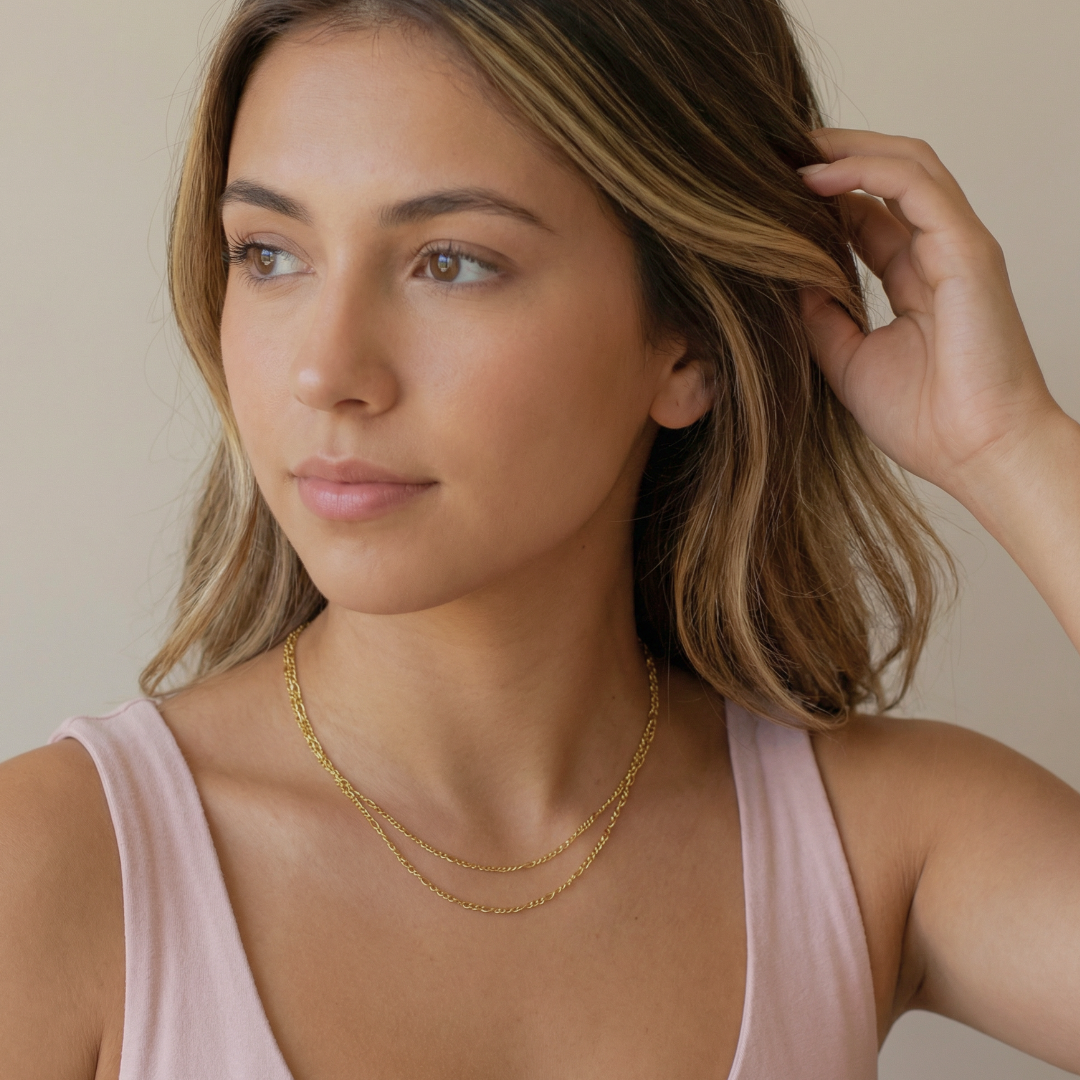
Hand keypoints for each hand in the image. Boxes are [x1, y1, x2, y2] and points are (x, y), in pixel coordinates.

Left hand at [799, 128, 1059, 499]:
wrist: (977, 455)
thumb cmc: (926, 421)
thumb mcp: (848, 360)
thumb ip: (820, 315)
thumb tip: (783, 278)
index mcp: (914, 279)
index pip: (867, 215)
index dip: (820, 198)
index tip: (766, 192)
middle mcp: (937, 253)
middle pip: (888, 176)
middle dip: (833, 156)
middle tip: (773, 152)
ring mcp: (956, 246)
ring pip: (905, 165)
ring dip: (845, 150)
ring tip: (789, 150)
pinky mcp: (966, 249)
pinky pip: (915, 186)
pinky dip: (864, 171)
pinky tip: (815, 177)